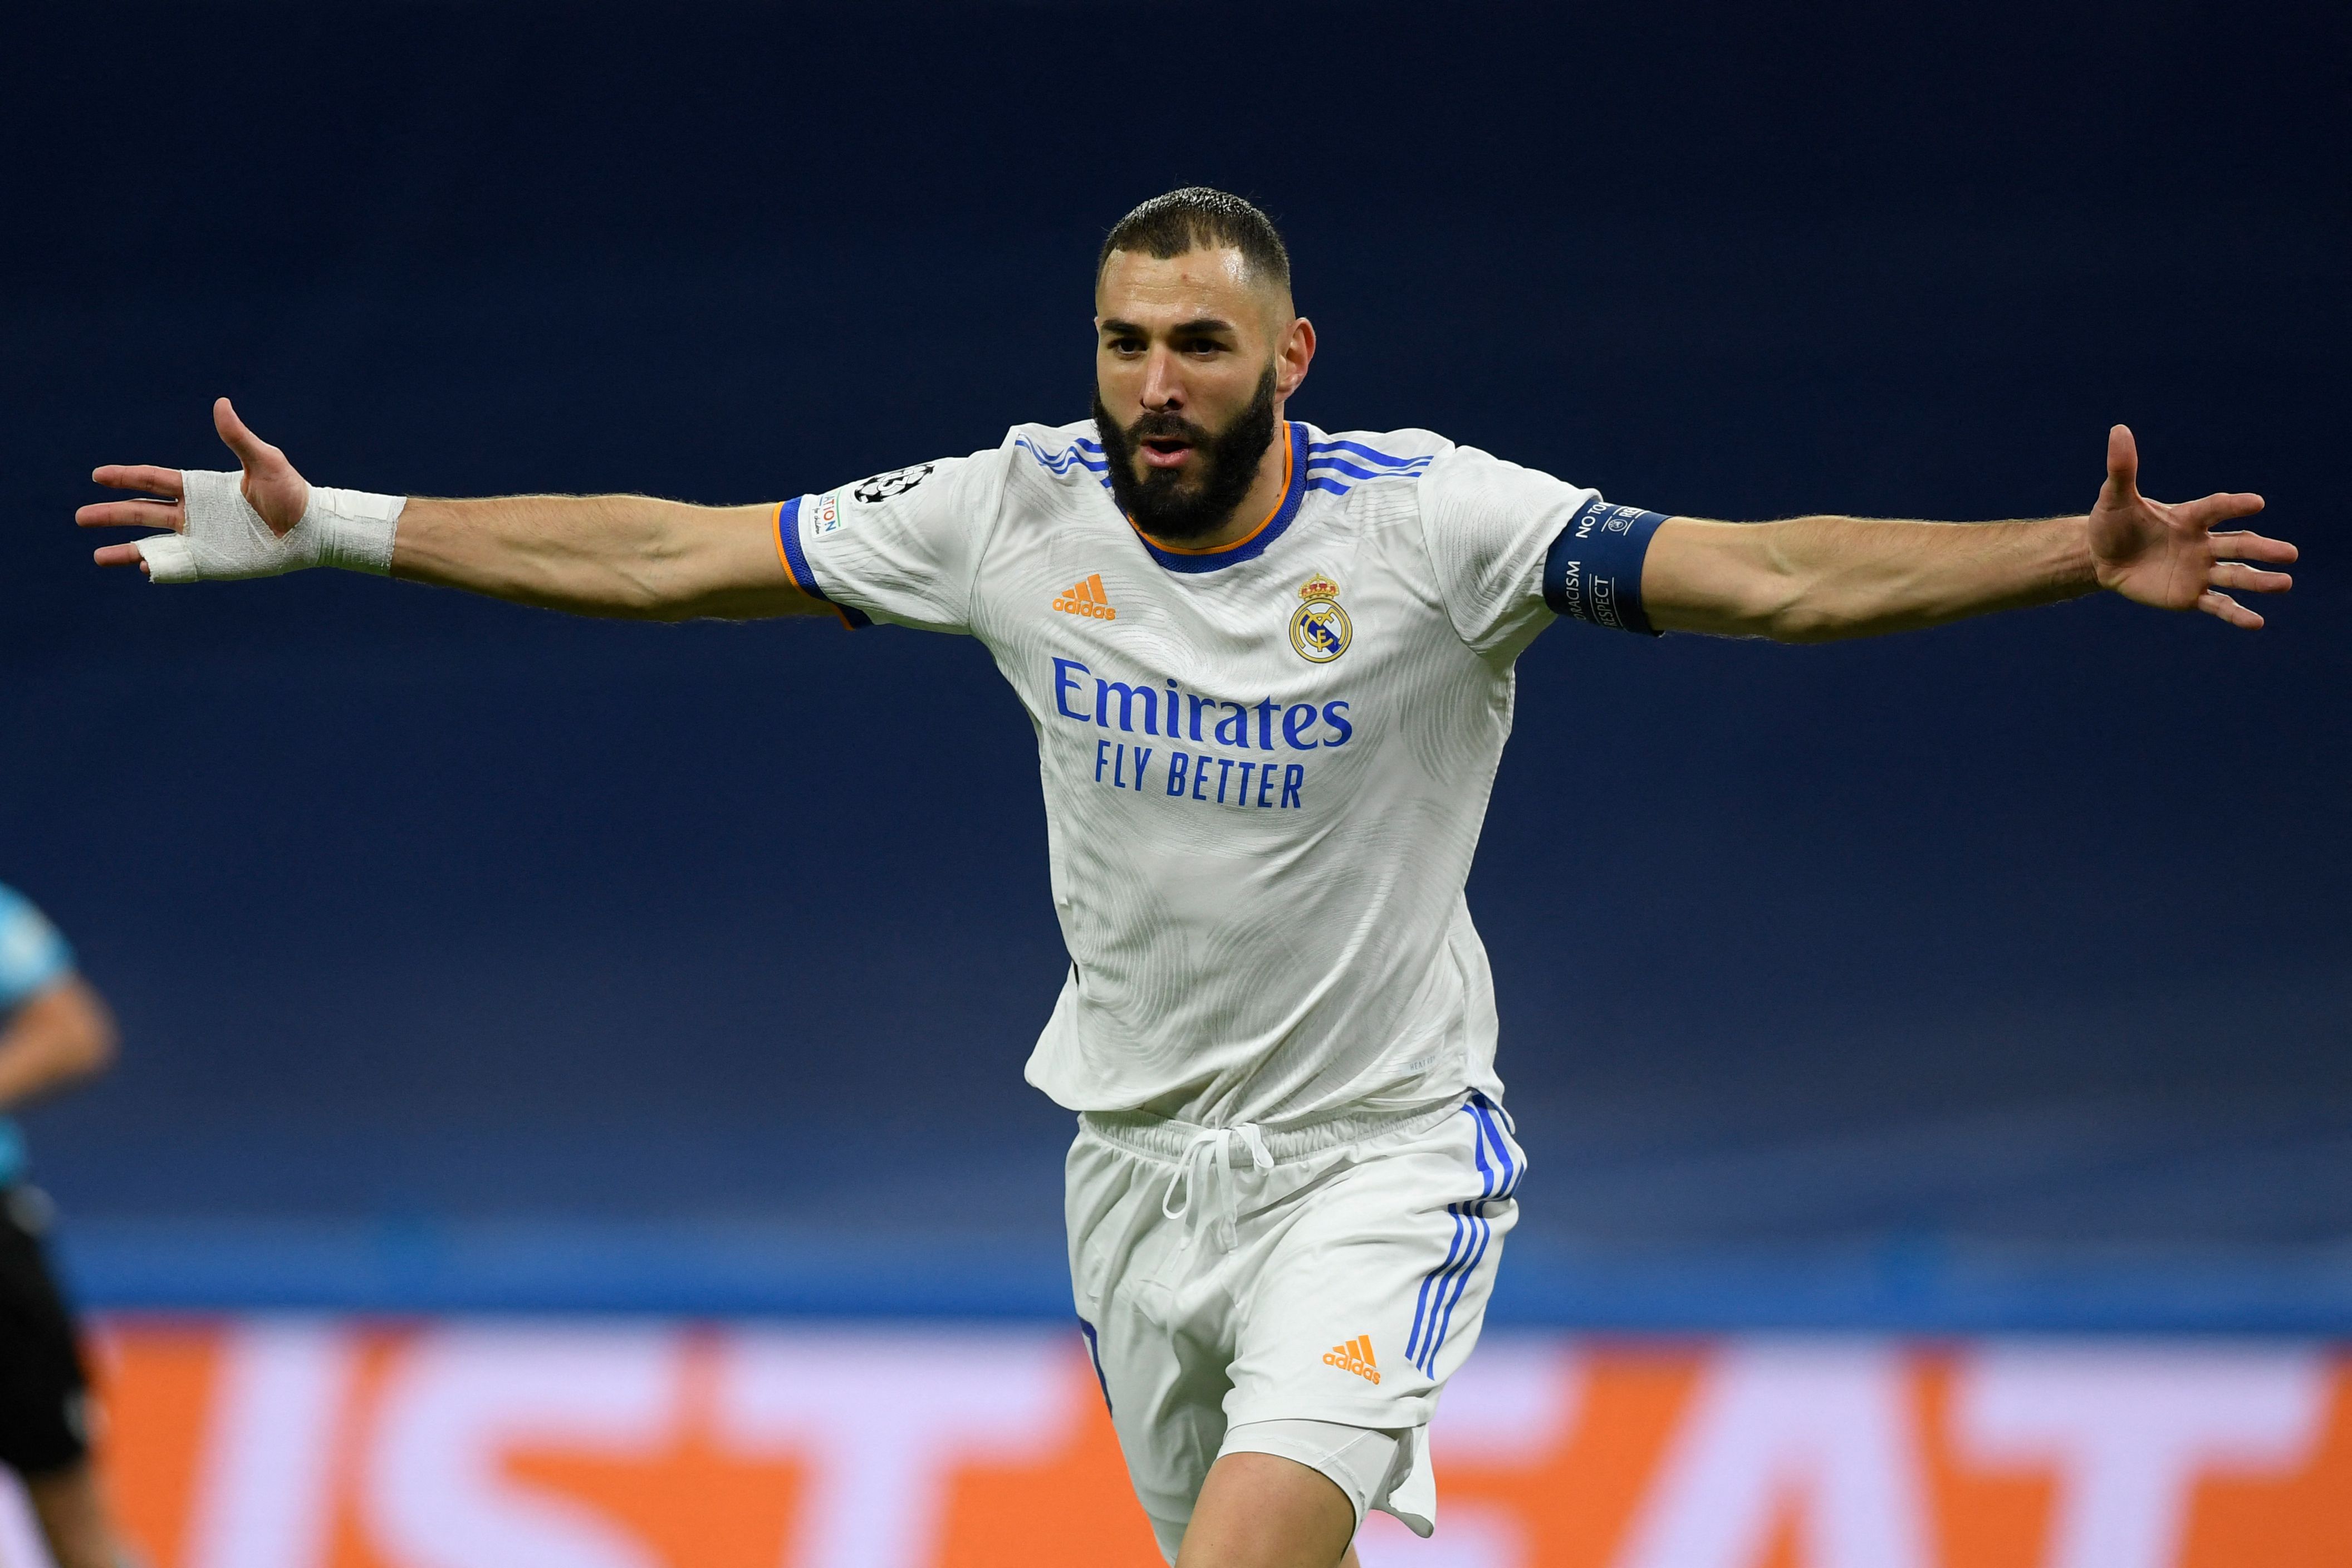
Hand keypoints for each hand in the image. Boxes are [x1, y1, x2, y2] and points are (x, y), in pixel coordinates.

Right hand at [79, 397, 310, 574]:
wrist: (313, 529)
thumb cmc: (292, 494)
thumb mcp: (265, 461)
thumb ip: (238, 438)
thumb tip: (221, 403)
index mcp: (200, 489)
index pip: (153, 481)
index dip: (125, 478)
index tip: (97, 476)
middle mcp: (194, 515)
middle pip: (142, 512)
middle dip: (111, 515)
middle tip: (80, 517)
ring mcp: (202, 539)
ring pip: (153, 544)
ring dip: (125, 549)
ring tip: (96, 556)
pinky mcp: (214, 561)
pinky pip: (179, 566)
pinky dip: (159, 567)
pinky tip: (142, 568)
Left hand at [2088, 425, 2294, 627]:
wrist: (2101, 559)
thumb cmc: (2112, 524)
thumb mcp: (2114, 497)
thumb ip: (2122, 469)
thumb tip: (2118, 429)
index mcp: (2188, 518)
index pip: (2215, 509)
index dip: (2233, 506)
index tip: (2257, 503)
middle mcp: (2201, 543)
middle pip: (2237, 545)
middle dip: (2262, 549)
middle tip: (2289, 554)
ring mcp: (2199, 570)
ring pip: (2235, 575)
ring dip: (2260, 581)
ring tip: (2285, 583)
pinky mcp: (2190, 595)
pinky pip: (2218, 606)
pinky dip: (2236, 615)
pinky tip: (2257, 623)